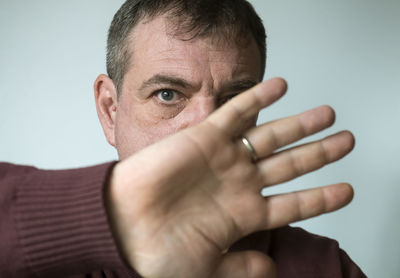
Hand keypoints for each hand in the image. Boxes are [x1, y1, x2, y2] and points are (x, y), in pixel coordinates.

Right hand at [107, 78, 354, 277]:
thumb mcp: (206, 271)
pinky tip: (280, 85)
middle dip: (321, 152)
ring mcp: (224, 159)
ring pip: (271, 136)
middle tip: (347, 140)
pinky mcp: (204, 138)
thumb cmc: (157, 251)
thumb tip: (272, 270)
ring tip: (328, 114)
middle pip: (291, 164)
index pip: (293, 204)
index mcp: (243, 215)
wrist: (121, 226)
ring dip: (300, 124)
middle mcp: (239, 183)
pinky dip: (257, 97)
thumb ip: (241, 269)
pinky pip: (237, 113)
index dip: (321, 198)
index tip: (348, 191)